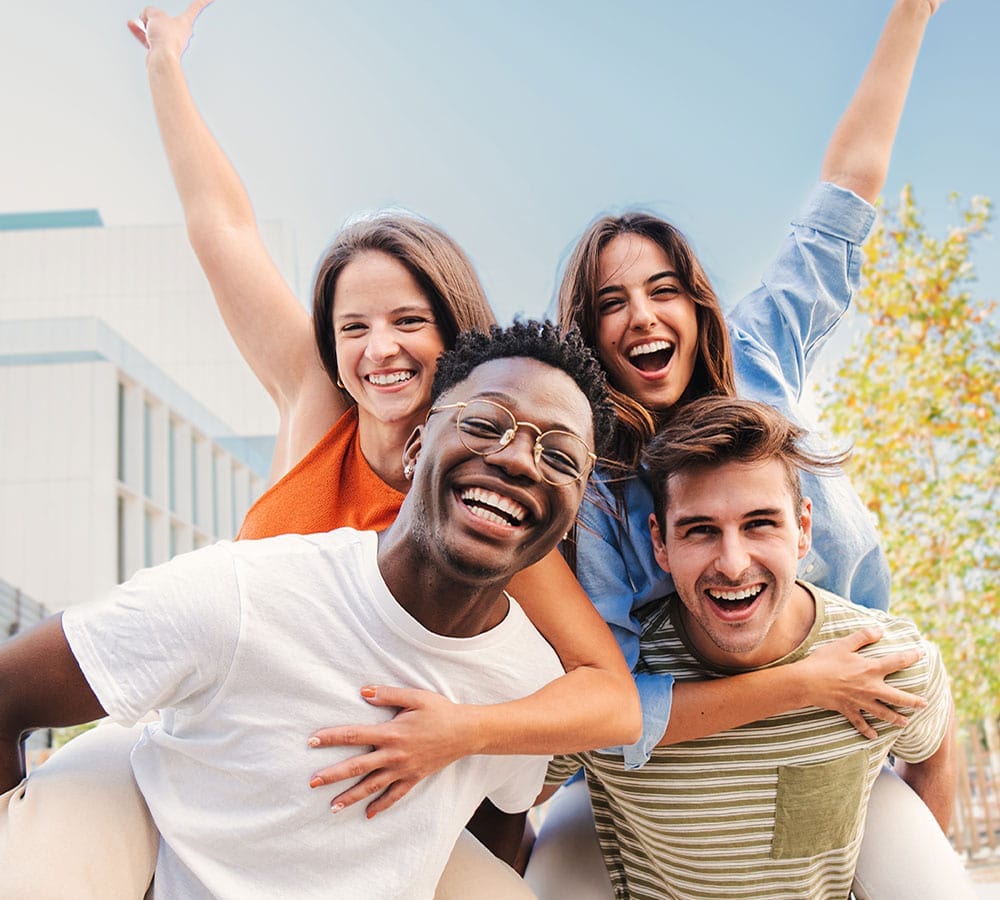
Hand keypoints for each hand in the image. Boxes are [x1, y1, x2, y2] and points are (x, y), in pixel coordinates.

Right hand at [128, 0, 214, 56]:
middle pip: (167, 18)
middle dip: (156, 16)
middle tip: (151, 18)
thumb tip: (146, 18)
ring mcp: (171, 41)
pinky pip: (149, 36)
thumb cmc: (165, 39)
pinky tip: (132, 24)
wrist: (161, 59)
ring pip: (157, 28)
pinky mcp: (161, 49)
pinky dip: (141, 31)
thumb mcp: (155, 14)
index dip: (203, 1)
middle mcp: (180, 33)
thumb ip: (150, 11)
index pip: (196, 7)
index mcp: (185, 22)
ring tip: (143, 21)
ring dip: (148, 24)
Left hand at [307, 686, 479, 818]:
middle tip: (312, 783)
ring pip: (372, 786)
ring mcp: (404, 769)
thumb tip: (363, 691)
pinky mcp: (414, 778)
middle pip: (358, 767)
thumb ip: (387, 695)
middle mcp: (394, 754)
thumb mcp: (415, 697)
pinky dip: (381, 806)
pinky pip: (394, 796)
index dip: (332, 738)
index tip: (312, 742)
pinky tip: (368, 815)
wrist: (466, 732)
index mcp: (391, 732)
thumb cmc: (440, 711)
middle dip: (333, 775)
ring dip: (351, 796)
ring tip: (332, 806)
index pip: (354, 735)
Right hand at [797, 627, 926, 739]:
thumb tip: (880, 629)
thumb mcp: (843, 644)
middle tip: (924, 704)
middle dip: (913, 701)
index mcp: (870, 669)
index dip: (911, 656)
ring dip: (896, 719)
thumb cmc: (824, 661)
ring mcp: (860, 701)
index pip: (897, 662)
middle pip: (898, 697)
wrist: (807, 682)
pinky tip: (874, 736)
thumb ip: (863, 637)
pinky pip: (860, 723)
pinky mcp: (848, 710)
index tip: (920, 653)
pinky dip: (867, 730)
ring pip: (883, 713)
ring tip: (905, 723)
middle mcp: (870, 688)